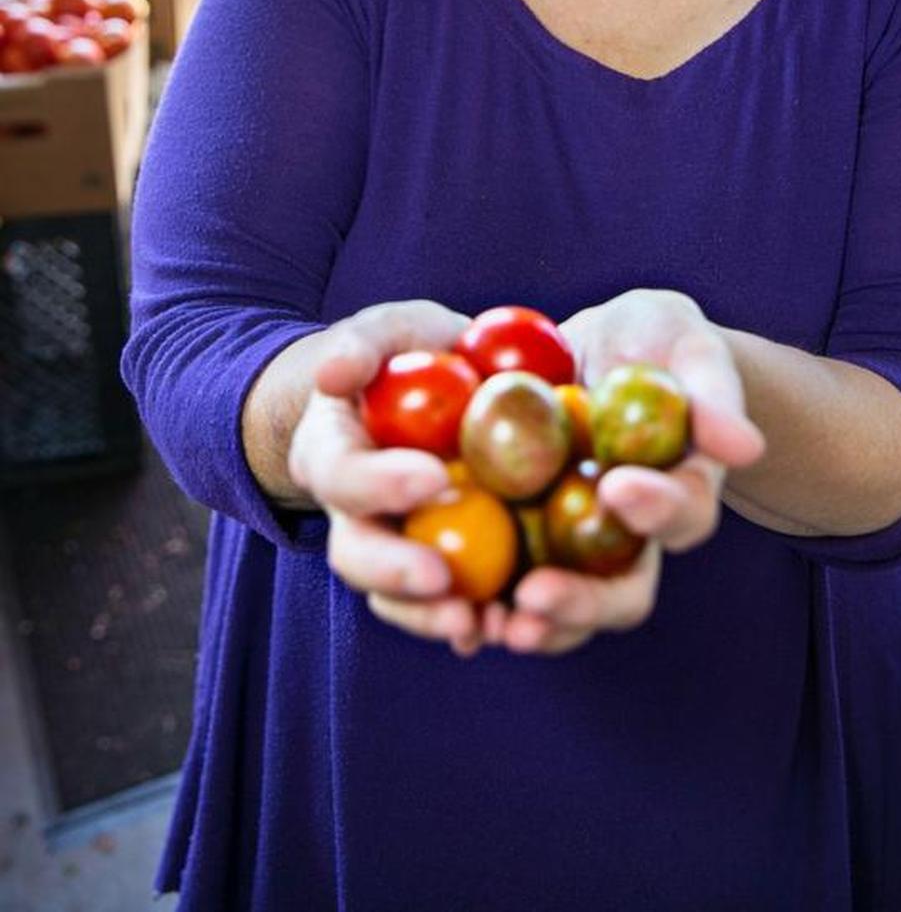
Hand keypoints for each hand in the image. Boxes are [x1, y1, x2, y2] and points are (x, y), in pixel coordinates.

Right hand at [286, 300, 489, 656]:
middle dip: (394, 571)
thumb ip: (363, 344)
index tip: (433, 478)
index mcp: (332, 453)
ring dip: (432, 618)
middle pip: (355, 553)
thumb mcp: (390, 330)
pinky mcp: (440, 564)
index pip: (343, 474)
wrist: (433, 389)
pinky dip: (477, 620)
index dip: (380, 483)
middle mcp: (352, 511)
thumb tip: (333, 374)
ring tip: (481, 624)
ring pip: (395, 597)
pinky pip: (451, 604)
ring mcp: (393, 544)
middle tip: (443, 578)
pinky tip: (512, 627)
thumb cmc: (409, 352)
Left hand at [481, 289, 763, 656]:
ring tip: (490, 626)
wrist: (602, 350)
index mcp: (682, 493)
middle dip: (583, 602)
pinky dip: (480, 606)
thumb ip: (712, 390)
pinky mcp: (526, 538)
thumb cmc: (656, 340)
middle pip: (622, 590)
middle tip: (538, 597)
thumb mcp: (687, 345)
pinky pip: (505, 583)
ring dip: (530, 623)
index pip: (683, 514)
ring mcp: (578, 545)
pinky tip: (448, 617)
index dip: (657, 509)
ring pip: (563, 606)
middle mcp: (633, 537)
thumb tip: (745, 446)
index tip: (619, 486)